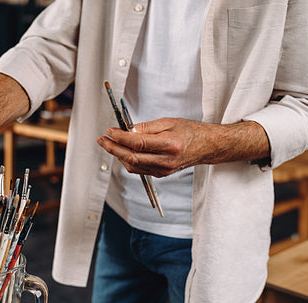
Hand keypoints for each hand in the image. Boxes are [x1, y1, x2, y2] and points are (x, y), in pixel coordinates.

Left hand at [96, 118, 269, 176]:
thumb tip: (126, 129)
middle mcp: (166, 161)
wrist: (206, 147)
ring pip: (133, 166)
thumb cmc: (189, 131)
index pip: (137, 143)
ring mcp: (163, 170)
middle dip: (113, 148)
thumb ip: (146, 127)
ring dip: (118, 156)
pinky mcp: (161, 174)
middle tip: (102, 140)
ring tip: (109, 144)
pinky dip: (127, 161)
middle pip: (131, 157)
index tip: (109, 130)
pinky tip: (122, 152)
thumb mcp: (169, 122)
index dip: (120, 137)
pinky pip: (139, 170)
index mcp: (169, 145)